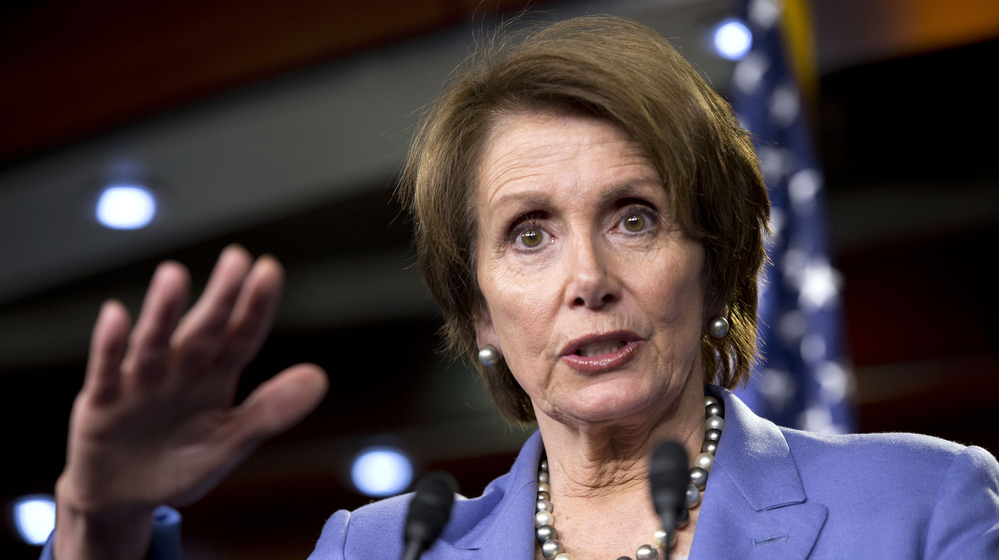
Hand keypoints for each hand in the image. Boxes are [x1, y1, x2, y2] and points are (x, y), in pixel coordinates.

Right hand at [54, 246, 328, 559]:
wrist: (124, 498)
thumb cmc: (180, 463)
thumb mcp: (231, 441)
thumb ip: (271, 411)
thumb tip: (319, 378)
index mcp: (214, 378)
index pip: (241, 337)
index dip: (255, 307)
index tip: (269, 270)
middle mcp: (179, 371)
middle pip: (203, 331)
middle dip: (220, 298)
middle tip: (235, 257)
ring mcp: (140, 384)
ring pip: (154, 343)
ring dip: (163, 311)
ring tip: (174, 275)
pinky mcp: (102, 404)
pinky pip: (106, 372)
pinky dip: (110, 346)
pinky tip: (116, 315)